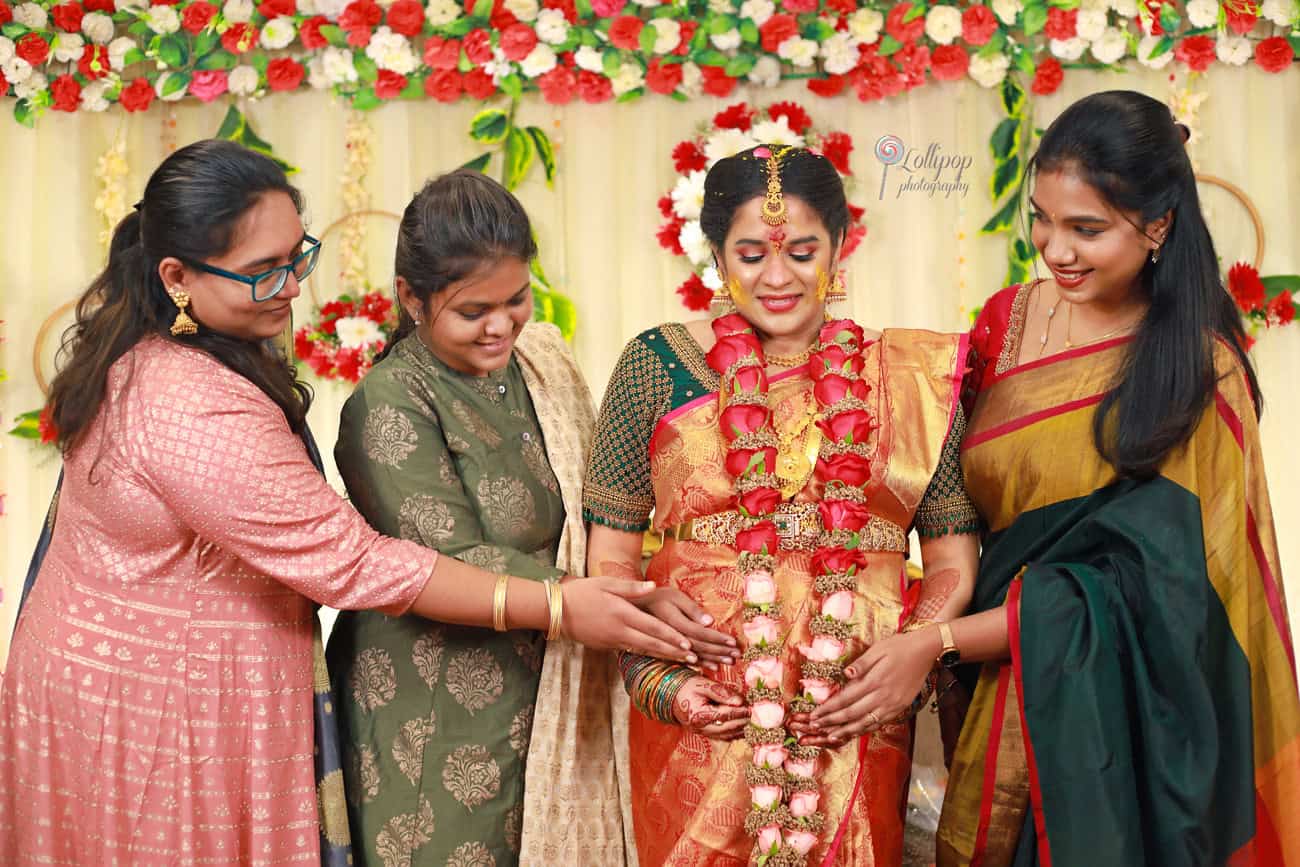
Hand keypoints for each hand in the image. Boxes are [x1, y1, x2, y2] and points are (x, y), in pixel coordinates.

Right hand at [561, 578, 698, 663]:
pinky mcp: (607, 646)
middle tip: (694, 659)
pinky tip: (659, 658)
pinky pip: (632, 652)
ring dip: (664, 656)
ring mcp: (613, 641)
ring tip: (683, 662)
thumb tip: (654, 586)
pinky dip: (648, 656)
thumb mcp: (606, 583)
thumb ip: (632, 587)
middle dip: (674, 652)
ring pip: (644, 651)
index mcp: (622, 612)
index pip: (652, 627)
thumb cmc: (582, 592)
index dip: (672, 637)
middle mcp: (619, 630)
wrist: (557, 610)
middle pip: (652, 644)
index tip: (689, 644)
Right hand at [635, 587, 738, 668]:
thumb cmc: (657, 597)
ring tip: (729, 663)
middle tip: (737, 656)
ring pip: (692, 655)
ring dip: (712, 659)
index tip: (733, 642)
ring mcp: (668, 646)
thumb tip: (709, 621)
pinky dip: (699, 663)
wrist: (632, 608)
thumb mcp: (674, 596)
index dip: (717, 638)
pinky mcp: (667, 651)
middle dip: (719, 651)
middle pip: (698, 646)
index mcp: (672, 621)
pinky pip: (684, 660)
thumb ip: (690, 608)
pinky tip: (711, 667)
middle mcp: (671, 637)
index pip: (699, 632)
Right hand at [672, 676, 748, 739]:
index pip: (724, 715)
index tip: (752, 708)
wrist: (671, 695)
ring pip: (727, 735)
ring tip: (754, 722)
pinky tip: (744, 727)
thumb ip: (722, 692)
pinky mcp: (705, 734)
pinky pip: (723, 737)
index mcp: (698, 714)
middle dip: (744, 722)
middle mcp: (700, 727)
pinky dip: (735, 733)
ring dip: (741, 730)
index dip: (740, 712)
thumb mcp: (703, 684)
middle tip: (758, 716)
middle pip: (728, 728)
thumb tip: (740, 701)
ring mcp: (702, 733)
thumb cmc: (688, 686)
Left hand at [793, 628, 939, 747]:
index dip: (829, 708)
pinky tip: (855, 732)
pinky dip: (865, 729)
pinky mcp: (900, 708)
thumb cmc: (900, 646)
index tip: (815, 714)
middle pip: (852, 714)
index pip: (846, 698)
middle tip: (816, 727)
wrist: (926, 652)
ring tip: (831, 736)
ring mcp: (893, 705)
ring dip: (847, 731)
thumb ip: (861, 664)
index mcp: (875, 680)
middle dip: (832, 722)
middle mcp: (883, 696)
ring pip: (866, 723)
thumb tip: (845, 675)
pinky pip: (879, 723)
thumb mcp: (878, 649)